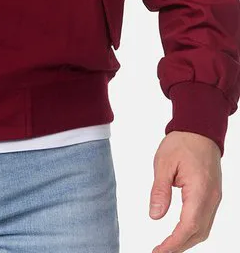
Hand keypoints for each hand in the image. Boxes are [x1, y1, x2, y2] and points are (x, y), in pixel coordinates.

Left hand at [149, 131, 221, 252]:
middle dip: (180, 245)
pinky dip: (193, 230)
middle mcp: (211, 198)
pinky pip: (206, 219)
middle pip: (198, 232)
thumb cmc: (182, 142)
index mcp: (200, 190)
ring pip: (204, 228)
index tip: (159, 251)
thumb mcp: (163, 163)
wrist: (200, 129)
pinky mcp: (213, 195)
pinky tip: (180, 232)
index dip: (174, 242)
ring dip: (187, 240)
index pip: (188, 225)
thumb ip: (160, 191)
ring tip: (167, 246)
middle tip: (160, 251)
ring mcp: (214, 197)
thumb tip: (155, 216)